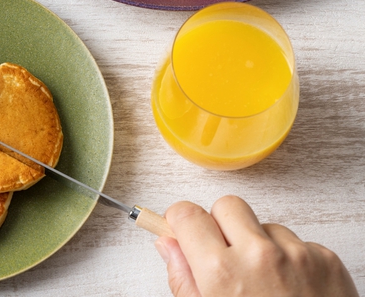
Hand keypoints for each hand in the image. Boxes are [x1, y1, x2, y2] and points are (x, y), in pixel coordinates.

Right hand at [155, 196, 358, 296]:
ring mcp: (296, 255)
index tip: (181, 228)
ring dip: (257, 244)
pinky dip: (288, 259)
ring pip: (263, 225)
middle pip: (226, 206)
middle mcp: (258, 255)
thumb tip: (168, 245)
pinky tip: (288, 288)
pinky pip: (296, 242)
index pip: (187, 215)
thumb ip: (182, 279)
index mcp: (221, 271)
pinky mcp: (326, 260)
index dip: (180, 221)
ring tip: (262, 281)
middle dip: (219, 224)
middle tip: (222, 253)